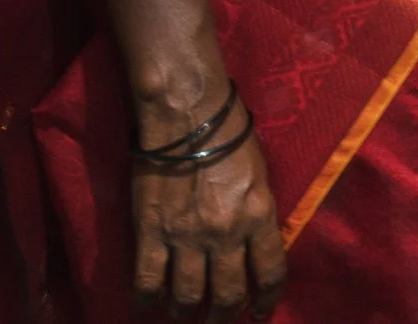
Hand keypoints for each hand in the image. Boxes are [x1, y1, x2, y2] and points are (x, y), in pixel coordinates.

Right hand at [129, 88, 286, 319]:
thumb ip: (258, 215)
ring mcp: (187, 236)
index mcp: (259, 216)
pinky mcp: (152, 232)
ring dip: (187, 312)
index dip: (265, 300)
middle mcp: (226, 233)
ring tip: (184, 315)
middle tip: (217, 321)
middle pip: (227, 294)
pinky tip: (149, 306)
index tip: (258, 314)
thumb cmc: (229, 136)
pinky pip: (148, 280)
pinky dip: (148, 300)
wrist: (187, 114)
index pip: (270, 273)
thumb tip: (255, 249)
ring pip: (188, 295)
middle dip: (222, 316)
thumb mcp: (260, 176)